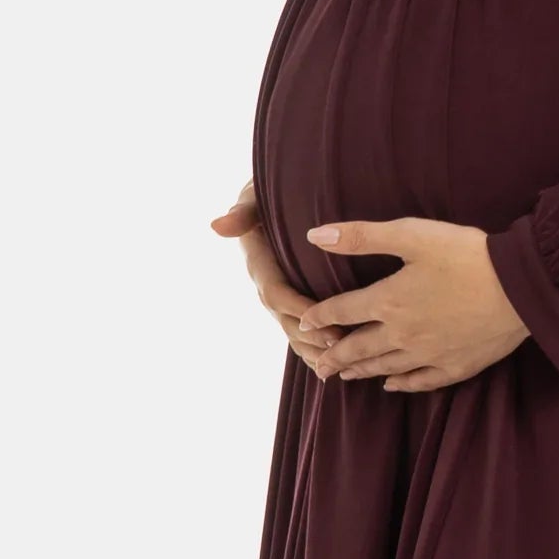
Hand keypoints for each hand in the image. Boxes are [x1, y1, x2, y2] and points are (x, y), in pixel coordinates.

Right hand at [211, 181, 348, 373]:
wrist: (274, 196)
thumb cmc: (269, 191)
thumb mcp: (255, 195)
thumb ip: (243, 211)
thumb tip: (218, 225)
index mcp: (260, 264)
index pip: (277, 294)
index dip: (300, 310)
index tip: (327, 325)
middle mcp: (267, 284)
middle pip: (286, 320)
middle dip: (312, 337)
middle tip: (341, 348)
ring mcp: (280, 295)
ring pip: (293, 331)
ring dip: (313, 349)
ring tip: (339, 365)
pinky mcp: (292, 299)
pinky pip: (300, 329)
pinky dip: (313, 349)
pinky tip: (334, 367)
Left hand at [296, 214, 531, 390]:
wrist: (521, 287)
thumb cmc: (467, 255)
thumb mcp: (412, 234)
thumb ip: (362, 236)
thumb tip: (315, 236)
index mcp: (388, 300)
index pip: (342, 311)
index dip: (320, 316)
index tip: (304, 322)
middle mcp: (402, 334)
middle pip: (358, 348)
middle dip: (334, 356)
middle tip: (317, 366)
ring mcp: (429, 353)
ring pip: (385, 367)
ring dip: (360, 371)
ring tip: (344, 376)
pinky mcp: (456, 365)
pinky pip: (420, 381)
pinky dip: (401, 384)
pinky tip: (392, 386)